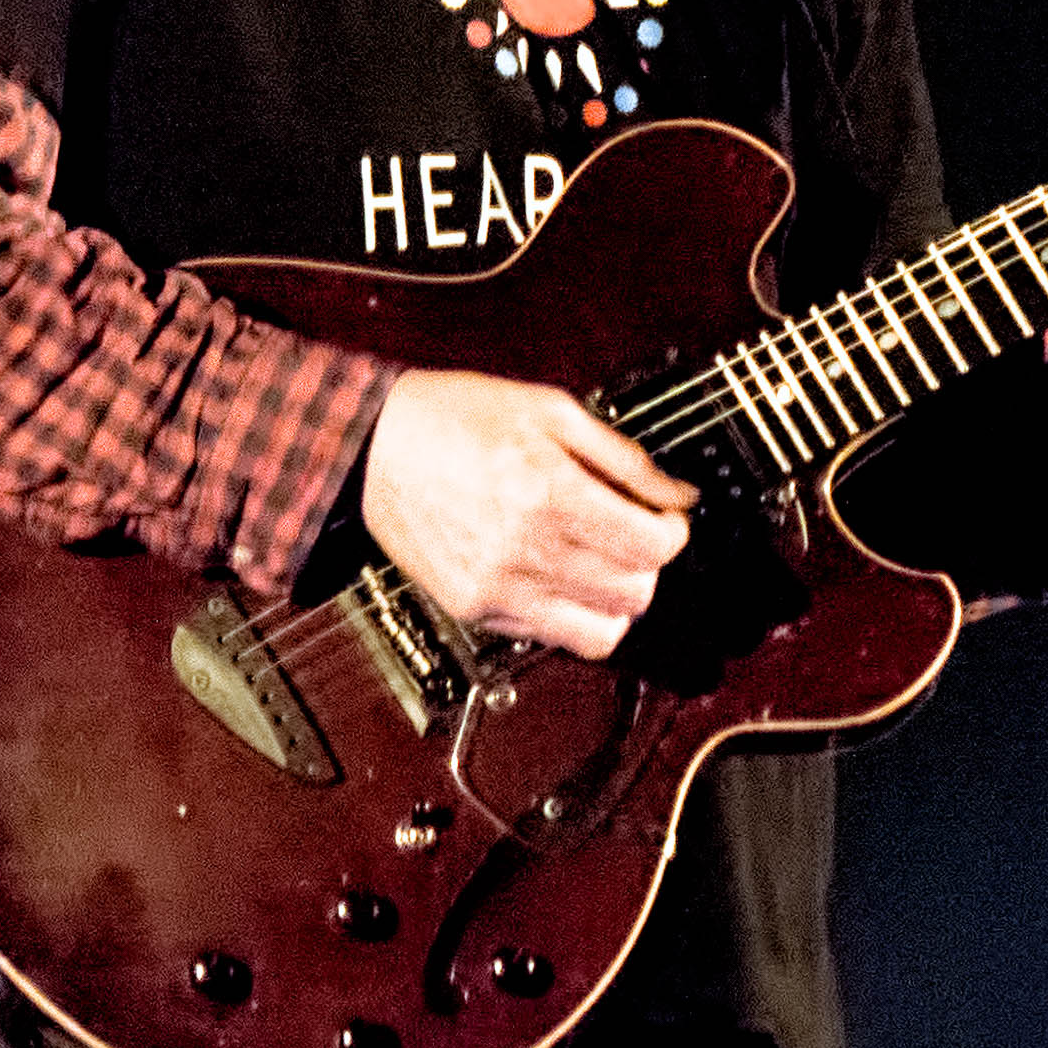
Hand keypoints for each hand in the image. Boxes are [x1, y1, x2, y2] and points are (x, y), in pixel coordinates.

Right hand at [359, 370, 692, 654]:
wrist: (368, 446)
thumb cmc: (454, 418)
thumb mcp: (551, 410)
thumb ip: (625, 458)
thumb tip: (679, 495)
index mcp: (551, 493)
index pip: (654, 549)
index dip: (673, 533)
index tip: (664, 519)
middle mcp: (526, 550)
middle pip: (636, 595)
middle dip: (647, 566)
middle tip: (631, 538)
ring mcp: (496, 588)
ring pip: (600, 633)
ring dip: (614, 602)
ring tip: (599, 565)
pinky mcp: (471, 609)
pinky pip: (547, 637)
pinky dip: (567, 615)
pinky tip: (555, 575)